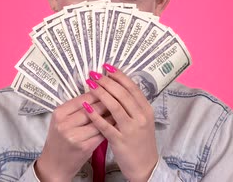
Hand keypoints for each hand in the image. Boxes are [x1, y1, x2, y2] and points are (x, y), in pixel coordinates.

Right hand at [35, 92, 113, 181]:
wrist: (54, 165)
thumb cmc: (60, 141)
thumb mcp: (62, 121)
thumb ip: (76, 108)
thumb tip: (99, 93)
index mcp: (59, 113)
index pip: (83, 98)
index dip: (98, 92)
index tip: (108, 89)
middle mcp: (65, 124)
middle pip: (92, 108)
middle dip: (107, 102)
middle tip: (118, 98)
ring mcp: (74, 136)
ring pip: (99, 121)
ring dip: (111, 114)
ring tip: (120, 110)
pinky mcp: (84, 147)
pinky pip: (102, 133)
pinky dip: (110, 127)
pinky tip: (116, 124)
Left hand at [83, 65, 158, 181]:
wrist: (145, 166)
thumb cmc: (141, 141)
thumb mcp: (142, 121)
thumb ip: (133, 106)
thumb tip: (117, 87)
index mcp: (146, 110)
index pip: (132, 88)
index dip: (119, 76)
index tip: (107, 67)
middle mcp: (141, 117)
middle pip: (123, 94)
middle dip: (107, 82)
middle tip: (94, 74)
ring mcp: (131, 129)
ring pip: (115, 107)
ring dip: (101, 94)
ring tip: (89, 85)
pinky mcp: (121, 141)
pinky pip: (106, 126)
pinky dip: (96, 115)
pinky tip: (86, 107)